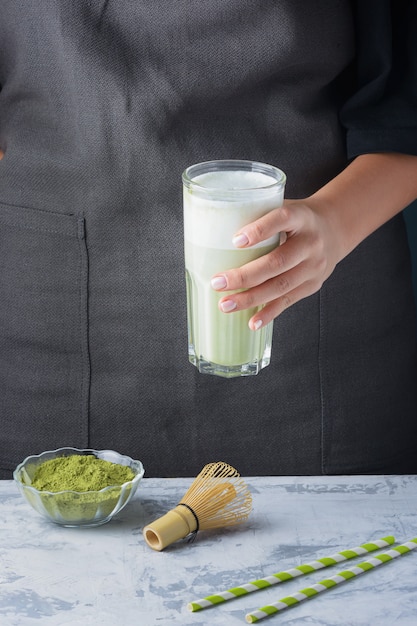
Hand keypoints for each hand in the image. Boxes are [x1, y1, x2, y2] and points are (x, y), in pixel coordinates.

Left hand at [211, 153, 416, 329]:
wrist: (335, 229)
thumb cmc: (296, 219)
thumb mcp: (284, 207)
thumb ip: (257, 215)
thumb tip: (213, 231)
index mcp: (301, 217)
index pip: (282, 219)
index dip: (260, 230)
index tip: (235, 240)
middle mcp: (311, 242)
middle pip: (277, 262)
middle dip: (245, 276)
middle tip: (217, 283)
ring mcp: (314, 267)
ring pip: (281, 286)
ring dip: (251, 298)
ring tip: (225, 304)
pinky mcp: (312, 285)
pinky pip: (288, 301)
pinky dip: (269, 313)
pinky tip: (251, 322)